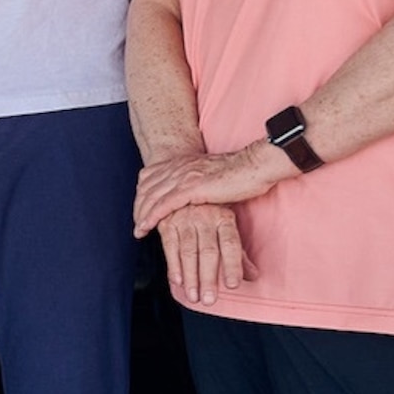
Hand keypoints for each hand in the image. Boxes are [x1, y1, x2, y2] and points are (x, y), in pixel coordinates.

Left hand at [135, 138, 290, 232]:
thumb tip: (195, 194)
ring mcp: (184, 176)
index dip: (142, 195)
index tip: (139, 210)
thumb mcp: (211, 174)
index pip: (151, 178)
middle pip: (147, 188)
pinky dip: (151, 217)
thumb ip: (198, 181)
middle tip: (136, 224)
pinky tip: (144, 228)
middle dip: (138, 207)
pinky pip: (164, 205)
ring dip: (141, 215)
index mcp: (183, 162)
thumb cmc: (241, 172)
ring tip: (138, 231)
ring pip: (152, 197)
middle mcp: (180, 167)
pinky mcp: (192, 187)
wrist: (257, 165)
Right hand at [153, 201, 247, 308]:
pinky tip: (178, 281)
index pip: (230, 245)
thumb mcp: (227, 228)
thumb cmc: (210, 213)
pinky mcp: (167, 223)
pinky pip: (169, 247)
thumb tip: (254, 276)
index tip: (232, 286)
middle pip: (208, 252)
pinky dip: (173, 265)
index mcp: (224, 218)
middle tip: (209, 300)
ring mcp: (184, 219)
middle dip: (208, 278)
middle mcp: (205, 218)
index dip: (232, 265)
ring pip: (188, 252)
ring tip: (194, 297)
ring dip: (190, 277)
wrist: (182, 190)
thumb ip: (238, 254)